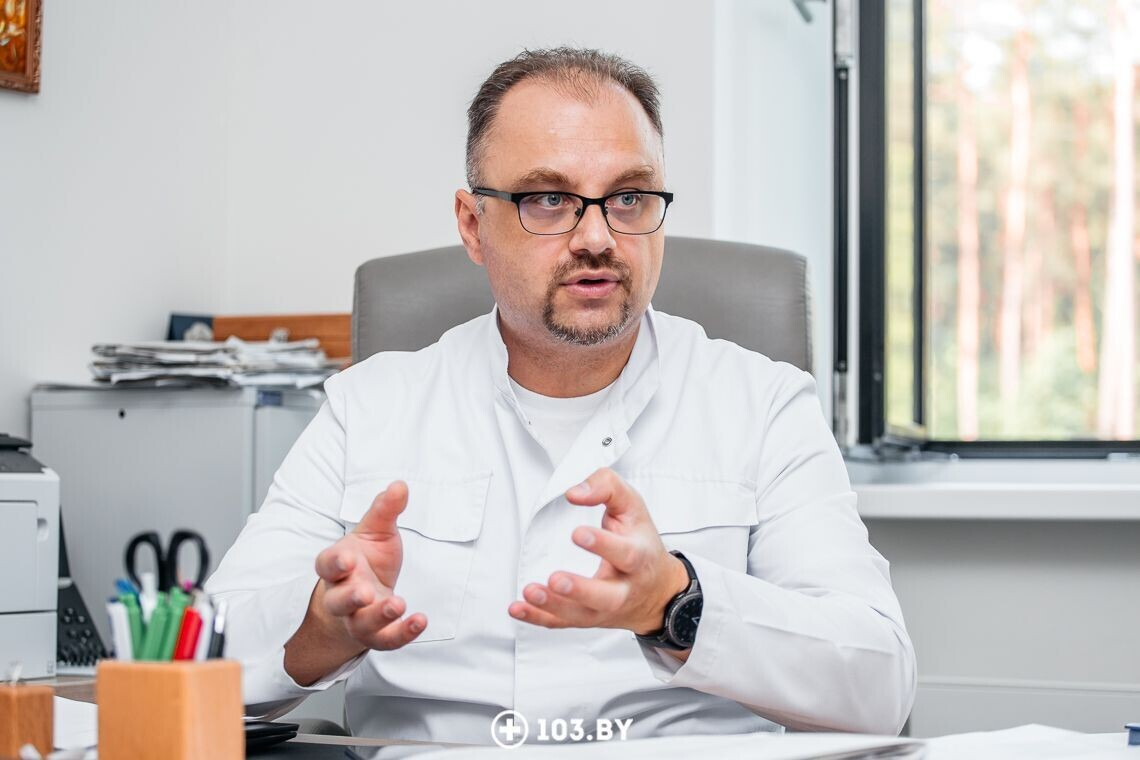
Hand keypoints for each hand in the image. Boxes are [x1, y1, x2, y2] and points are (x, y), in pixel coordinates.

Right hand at [311, 481, 426, 650]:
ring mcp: (357, 617)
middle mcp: (342, 595)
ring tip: (397, 605)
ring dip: (378, 617)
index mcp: (336, 567)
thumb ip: (385, 510)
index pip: (327, 565)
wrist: (365, 595)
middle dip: (350, 597)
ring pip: (361, 623)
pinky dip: (403, 633)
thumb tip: (400, 485)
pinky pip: (386, 640)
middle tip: (365, 592)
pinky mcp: (377, 634)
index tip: (348, 558)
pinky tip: (420, 621)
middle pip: (339, 601)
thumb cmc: (366, 560)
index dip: (335, 562)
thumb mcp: (376, 532)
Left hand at [508, 468, 689, 636]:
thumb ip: (606, 487)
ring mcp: (604, 608)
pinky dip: (538, 618)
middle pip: (606, 597)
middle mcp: (624, 588)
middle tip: (556, 579)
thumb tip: (574, 493)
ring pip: (581, 614)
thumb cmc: (640, 542)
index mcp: (639, 558)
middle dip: (580, 590)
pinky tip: (518, 608)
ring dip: (554, 606)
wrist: (657, 590)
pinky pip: (561, 623)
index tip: (578, 533)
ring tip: (530, 591)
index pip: (625, 554)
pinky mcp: (586, 617)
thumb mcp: (633, 507)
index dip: (603, 545)